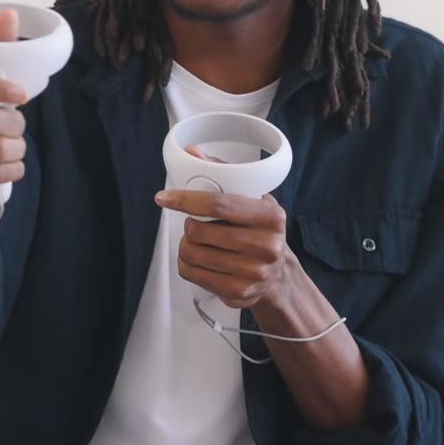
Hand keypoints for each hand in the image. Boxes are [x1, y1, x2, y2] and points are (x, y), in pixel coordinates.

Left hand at [153, 186, 297, 309]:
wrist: (279, 276)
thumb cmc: (260, 231)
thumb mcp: (253, 200)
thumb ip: (223, 175)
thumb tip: (191, 152)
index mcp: (270, 217)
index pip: (219, 204)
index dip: (186, 199)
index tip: (163, 198)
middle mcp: (265, 246)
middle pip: (201, 231)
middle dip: (188, 226)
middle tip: (193, 225)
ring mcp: (253, 272)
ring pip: (193, 254)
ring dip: (186, 245)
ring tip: (195, 242)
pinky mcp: (239, 292)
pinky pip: (194, 274)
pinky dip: (186, 264)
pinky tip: (196, 260)